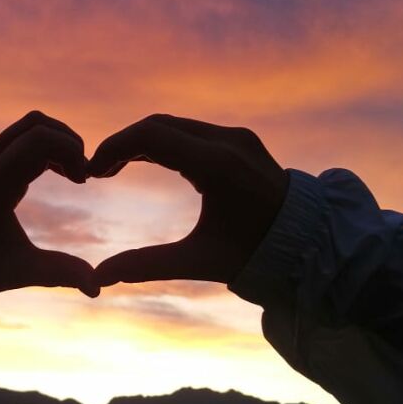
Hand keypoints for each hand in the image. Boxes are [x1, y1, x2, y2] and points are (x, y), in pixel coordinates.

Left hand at [0, 111, 98, 305]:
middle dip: (68, 141)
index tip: (85, 182)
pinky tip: (61, 176)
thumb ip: (61, 274)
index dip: (72, 151)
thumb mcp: (19, 273)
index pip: (39, 138)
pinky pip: (22, 140)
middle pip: (36, 124)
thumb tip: (98, 289)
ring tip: (76, 176)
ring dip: (58, 143)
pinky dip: (47, 149)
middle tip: (84, 176)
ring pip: (29, 128)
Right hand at [88, 114, 289, 286]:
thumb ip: (146, 266)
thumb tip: (99, 278)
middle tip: (98, 171)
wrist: (310, 244)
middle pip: (159, 125)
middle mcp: (228, 141)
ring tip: (116, 168)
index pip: (151, 136)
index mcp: (217, 165)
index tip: (92, 171)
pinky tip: (148, 163)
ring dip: (143, 142)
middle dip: (124, 144)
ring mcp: (238, 137)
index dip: (114, 148)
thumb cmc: (255, 255)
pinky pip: (193, 131)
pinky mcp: (242, 141)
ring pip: (175, 125)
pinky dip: (165, 142)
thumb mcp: (198, 261)